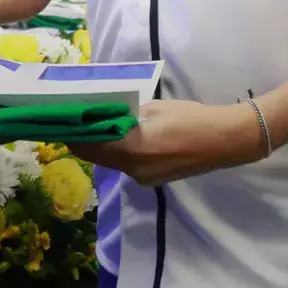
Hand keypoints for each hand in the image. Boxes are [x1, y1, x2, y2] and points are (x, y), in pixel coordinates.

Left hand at [84, 99, 261, 186]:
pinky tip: (120, 134)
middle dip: (84, 137)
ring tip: (94, 122)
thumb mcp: (153, 109)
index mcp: (131, 151)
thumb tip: (102, 112)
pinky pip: (126, 164)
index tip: (60, 117)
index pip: (87, 145)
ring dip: (100, 144)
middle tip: (75, 117)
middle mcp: (133, 170)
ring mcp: (143, 178)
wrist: (227, 141)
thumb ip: (124, 114)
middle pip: (96, 156)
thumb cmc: (191, 118)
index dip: (71, 132)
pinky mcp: (153, 179)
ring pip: (110, 161)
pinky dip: (117, 150)